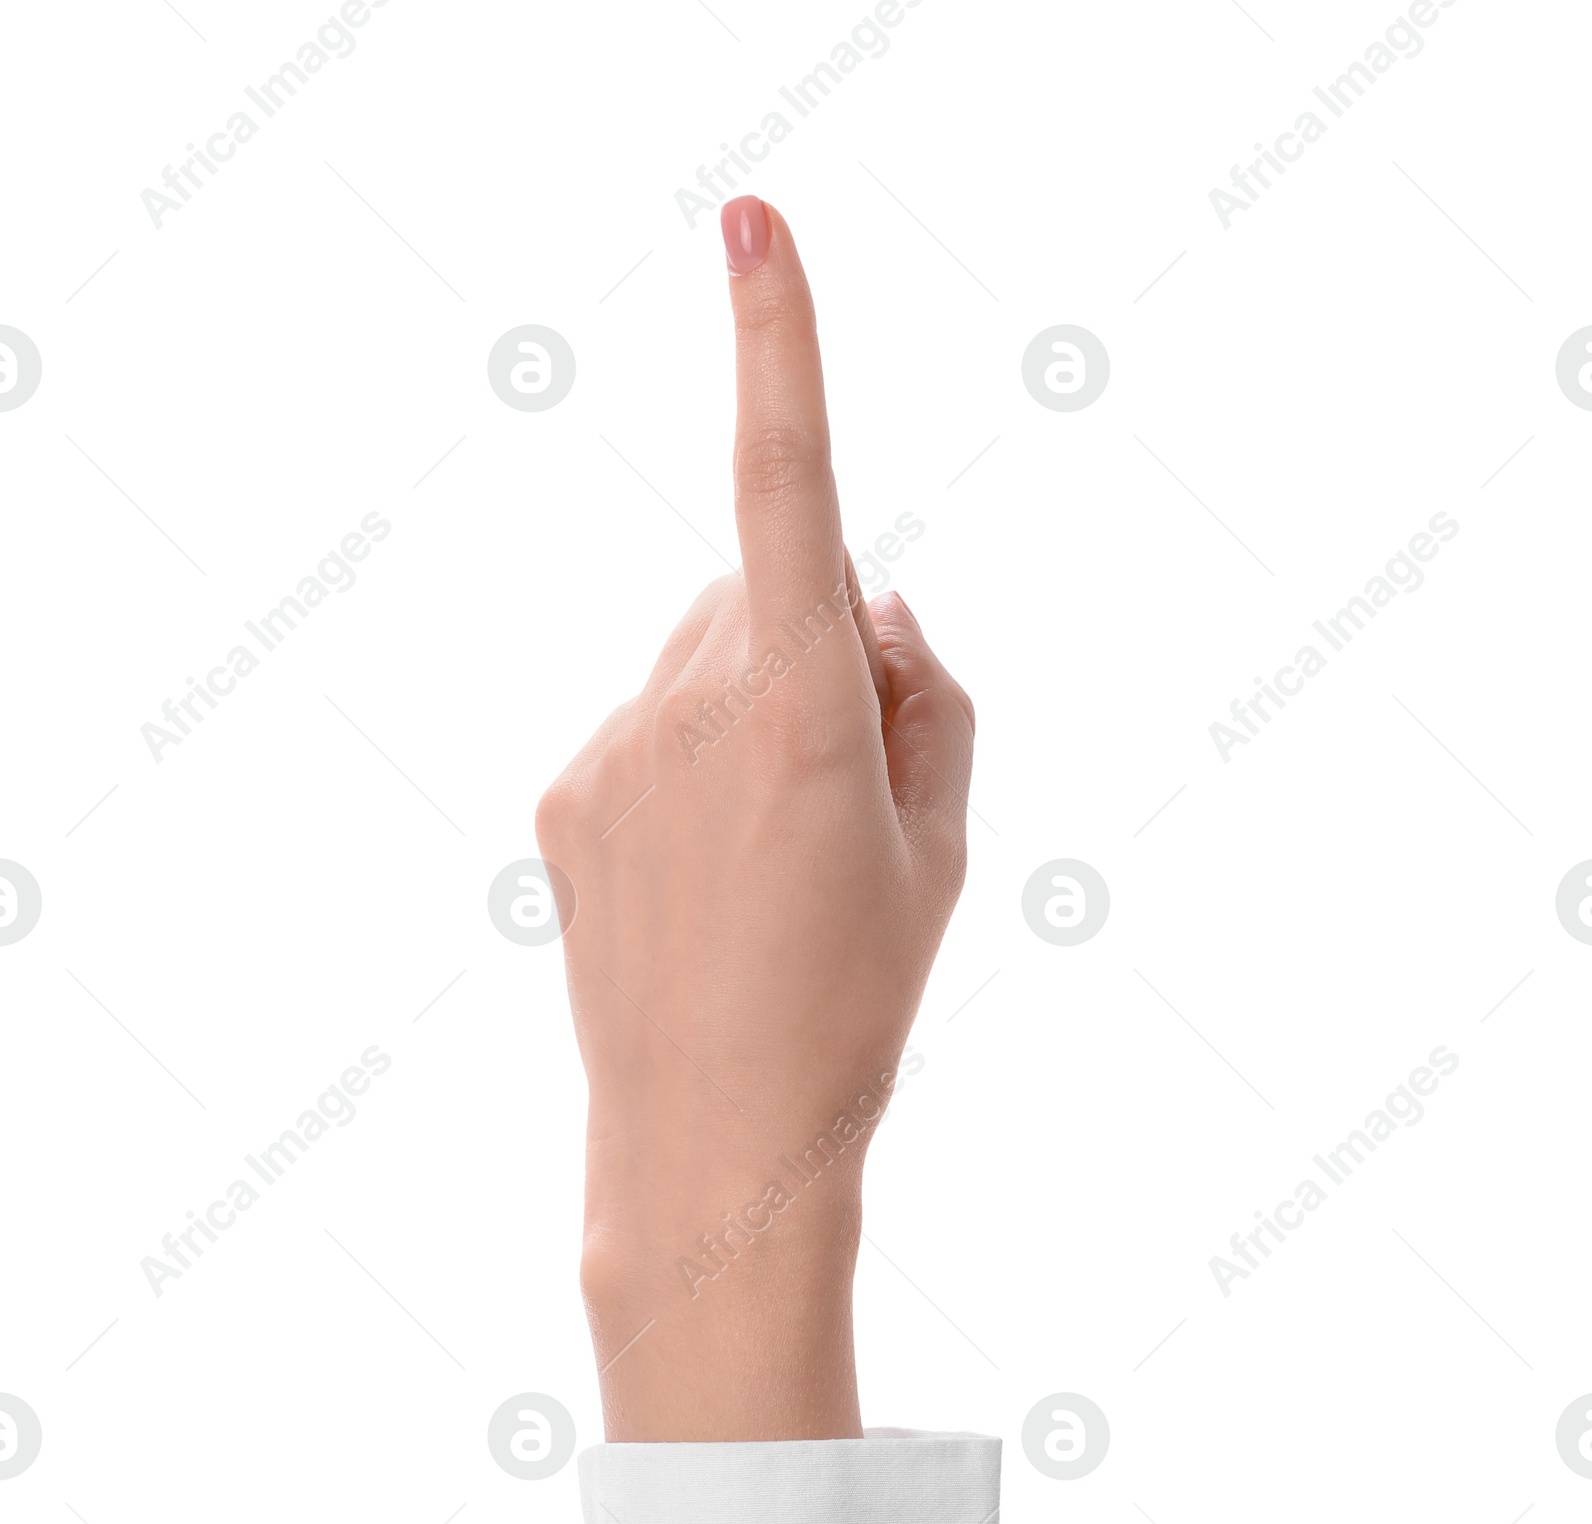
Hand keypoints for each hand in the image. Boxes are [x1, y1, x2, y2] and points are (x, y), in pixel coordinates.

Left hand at [536, 197, 973, 1441]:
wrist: (714, 1146)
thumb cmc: (854, 1003)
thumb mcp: (945, 846)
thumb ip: (925, 692)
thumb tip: (864, 603)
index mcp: (799, 708)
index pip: (789, 487)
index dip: (778, 346)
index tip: (754, 224)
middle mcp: (685, 703)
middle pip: (759, 585)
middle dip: (811, 642)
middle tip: (845, 790)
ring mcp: (608, 749)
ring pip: (696, 653)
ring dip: (744, 703)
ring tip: (770, 855)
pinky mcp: (561, 796)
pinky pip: (641, 724)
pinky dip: (682, 762)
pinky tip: (706, 877)